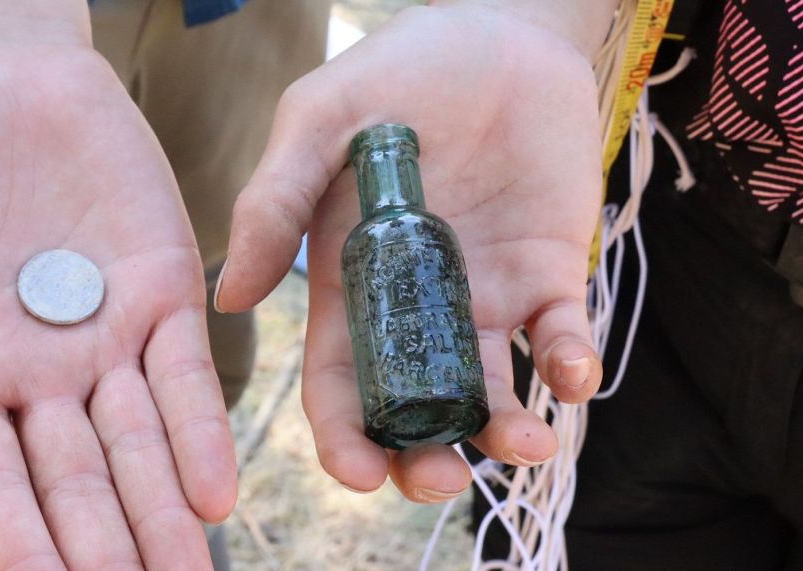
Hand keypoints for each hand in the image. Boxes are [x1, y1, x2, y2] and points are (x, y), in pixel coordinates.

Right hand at [0, 40, 233, 569]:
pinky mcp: (159, 291)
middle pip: (72, 483)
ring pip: (136, 444)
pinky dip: (199, 431)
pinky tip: (215, 493)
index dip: (15, 540)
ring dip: (160, 513)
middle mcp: (34, 372)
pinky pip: (183, 375)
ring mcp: (102, 335)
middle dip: (102, 548)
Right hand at [217, 2, 606, 499]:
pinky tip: (571, 371)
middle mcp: (415, 309)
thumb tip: (230, 298)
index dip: (346, 438)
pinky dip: (571, 365)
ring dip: (506, 433)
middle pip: (414, 410)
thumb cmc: (398, 73)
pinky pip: (561, 338)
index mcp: (350, 286)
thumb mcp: (319, 122)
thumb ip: (275, 201)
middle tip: (443, 479)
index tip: (363, 473)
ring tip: (525, 441)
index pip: (340, 384)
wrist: (499, 33)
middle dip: (425, 459)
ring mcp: (484, 297)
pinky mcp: (548, 275)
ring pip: (491, 392)